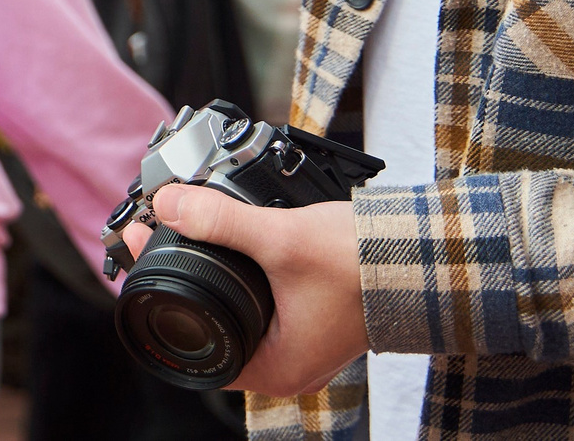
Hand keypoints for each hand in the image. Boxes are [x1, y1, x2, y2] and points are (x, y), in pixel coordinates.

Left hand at [122, 187, 367, 397]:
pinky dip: (242, 273)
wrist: (431, 259)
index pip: (193, 340)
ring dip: (212, 272)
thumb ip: (221, 222)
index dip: (160, 290)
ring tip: (184, 228)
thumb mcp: (282, 240)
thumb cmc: (365, 265)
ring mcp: (301, 344)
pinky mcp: (313, 319)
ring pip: (237, 312)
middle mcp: (286, 367)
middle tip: (156, 232)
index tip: (142, 245)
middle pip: (211, 325)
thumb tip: (167, 204)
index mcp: (274, 369)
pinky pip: (262, 302)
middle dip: (181, 278)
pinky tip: (232, 242)